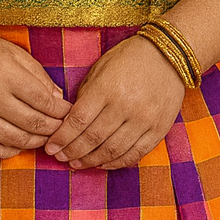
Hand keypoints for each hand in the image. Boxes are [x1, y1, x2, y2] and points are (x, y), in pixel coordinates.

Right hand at [0, 30, 73, 158]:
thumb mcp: (13, 53)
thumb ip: (38, 75)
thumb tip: (58, 98)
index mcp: (6, 75)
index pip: (43, 101)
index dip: (61, 110)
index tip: (69, 112)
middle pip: (34, 123)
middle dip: (54, 128)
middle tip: (62, 128)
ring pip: (17, 140)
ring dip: (37, 142)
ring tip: (45, 138)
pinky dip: (12, 151)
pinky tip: (20, 145)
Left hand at [43, 34, 185, 169]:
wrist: (169, 55)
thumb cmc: (129, 59)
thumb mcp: (101, 69)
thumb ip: (86, 95)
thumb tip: (70, 123)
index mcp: (107, 88)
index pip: (78, 120)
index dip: (62, 138)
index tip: (50, 147)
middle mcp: (126, 106)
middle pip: (93, 138)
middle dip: (72, 151)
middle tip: (60, 158)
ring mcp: (144, 119)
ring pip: (112, 150)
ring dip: (91, 161)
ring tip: (77, 163)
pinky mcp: (159, 129)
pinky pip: (135, 153)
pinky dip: (116, 163)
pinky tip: (102, 163)